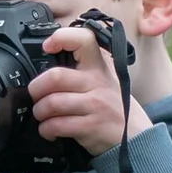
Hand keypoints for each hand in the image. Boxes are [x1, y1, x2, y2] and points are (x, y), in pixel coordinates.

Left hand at [29, 21, 149, 154]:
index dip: (61, 38)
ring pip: (51, 103)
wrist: (135, 134)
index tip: (47, 47)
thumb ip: (80, 70)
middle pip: (54, 77)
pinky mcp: (91, 126)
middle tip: (36, 96)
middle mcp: (97, 82)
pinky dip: (46, 129)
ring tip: (42, 115)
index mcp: (98, 66)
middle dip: (36, 89)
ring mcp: (95, 104)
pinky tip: (50, 130)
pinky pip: (56, 125)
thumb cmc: (112, 106)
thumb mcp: (103, 80)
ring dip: (39, 112)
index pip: (83, 39)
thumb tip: (47, 64)